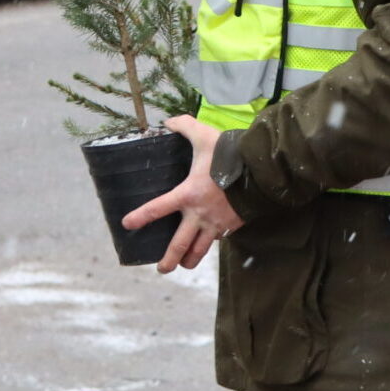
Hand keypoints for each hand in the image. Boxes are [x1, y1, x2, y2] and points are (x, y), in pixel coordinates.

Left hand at [122, 114, 242, 274]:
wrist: (263, 171)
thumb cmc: (230, 154)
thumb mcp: (204, 136)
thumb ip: (183, 125)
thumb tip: (168, 121)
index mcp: (188, 194)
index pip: (157, 208)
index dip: (140, 217)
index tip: (127, 225)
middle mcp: (200, 214)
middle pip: (180, 243)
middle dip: (169, 258)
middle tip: (162, 269)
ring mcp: (217, 223)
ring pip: (201, 249)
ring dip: (190, 259)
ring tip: (182, 266)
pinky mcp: (232, 225)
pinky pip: (219, 239)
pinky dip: (211, 244)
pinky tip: (207, 244)